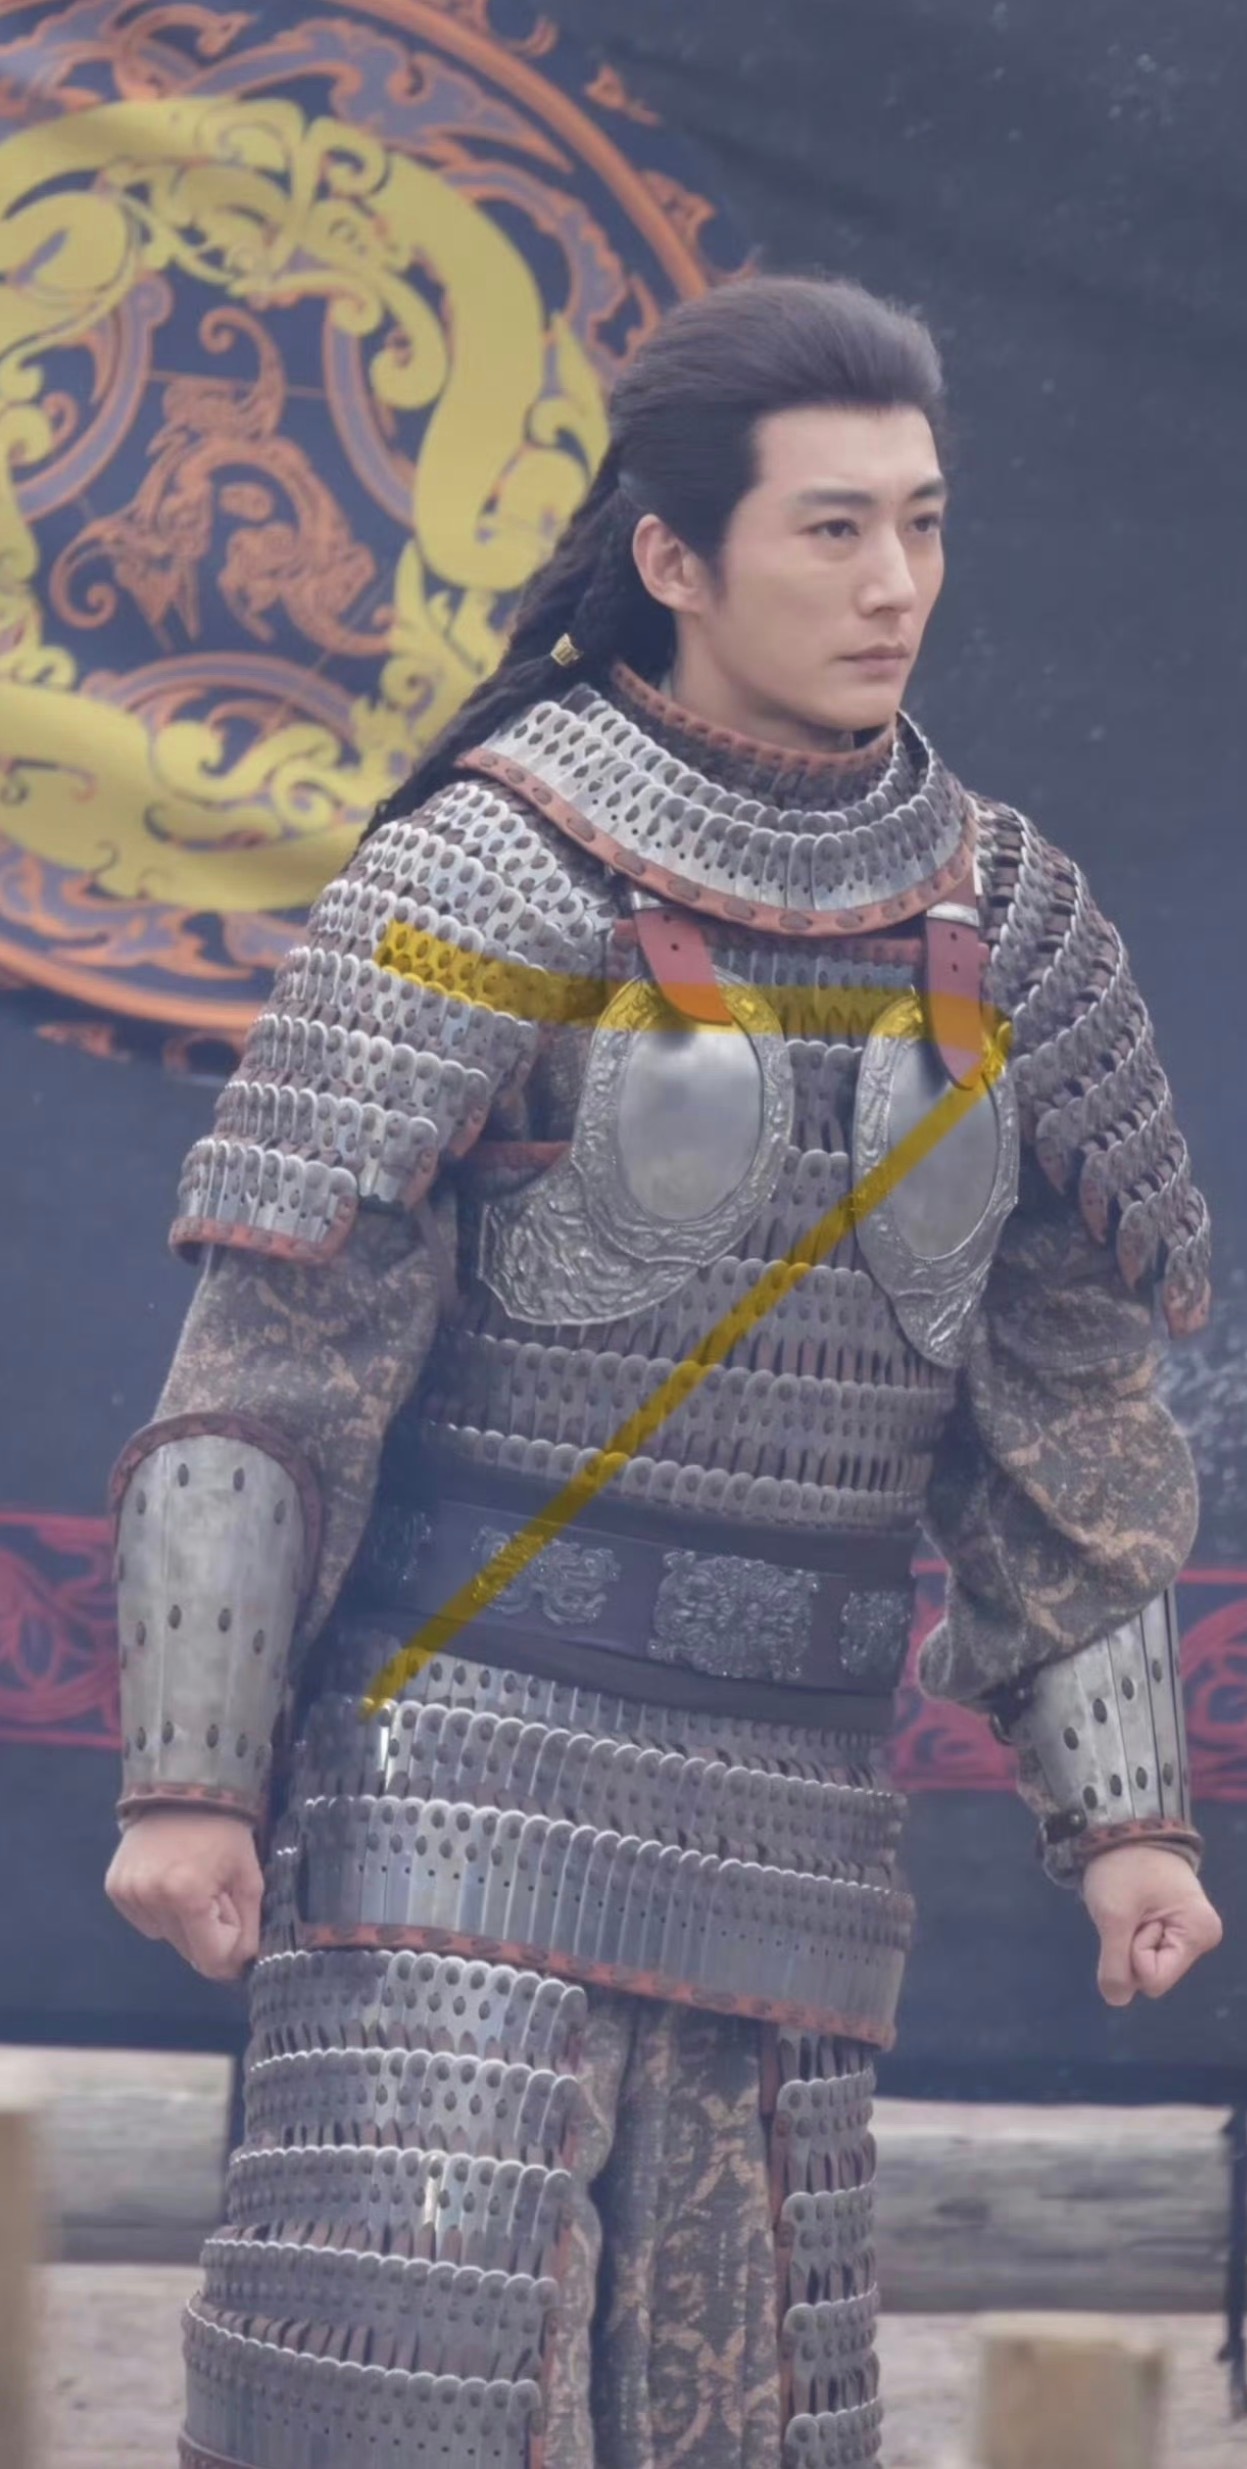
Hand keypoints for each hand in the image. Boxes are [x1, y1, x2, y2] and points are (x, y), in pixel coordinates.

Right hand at [105, 1808, 263, 1981]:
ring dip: (183, 1922)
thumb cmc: (224, 1830)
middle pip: (186, 1950)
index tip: (238, 1931)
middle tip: (216, 1895)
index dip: (229, 1952)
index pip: (208, 1960)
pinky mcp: (114, 1887)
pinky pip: (144, 1920)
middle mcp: (151, 1897)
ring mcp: (128, 1892)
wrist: (181, 1785)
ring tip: (192, 1882)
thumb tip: (241, 1965)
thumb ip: (248, 1926)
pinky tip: (169, 1879)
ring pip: (165, 1936)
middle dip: (207, 1932)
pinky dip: (160, 1910)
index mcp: (187, 1895)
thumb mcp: (248, 1876)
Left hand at [1082, 1841, 1222, 2007]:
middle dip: (1131, 1946)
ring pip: (1146, 1962)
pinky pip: (1145, 1948)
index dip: (1132, 1953)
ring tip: (1133, 1904)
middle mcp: (1201, 1938)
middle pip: (1152, 1973)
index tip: (1134, 1916)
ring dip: (1128, 1938)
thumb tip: (1117, 2000)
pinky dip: (1131, 1932)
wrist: (1124, 1826)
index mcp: (1199, 1934)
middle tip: (1131, 1908)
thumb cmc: (1123, 1865)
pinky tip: (1135, 1907)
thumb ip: (1115, 1963)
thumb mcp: (1113, 1914)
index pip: (1153, 1980)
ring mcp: (1187, 1933)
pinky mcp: (1173, 1926)